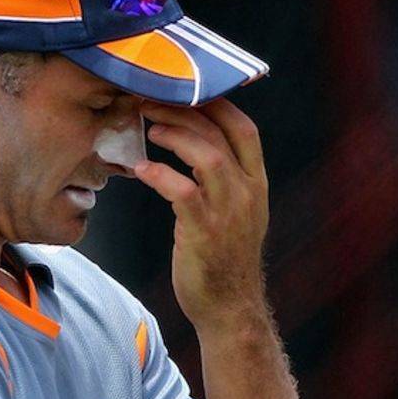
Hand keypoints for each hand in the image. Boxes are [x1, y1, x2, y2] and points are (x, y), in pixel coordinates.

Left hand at [133, 100, 269, 333]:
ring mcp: (228, 212)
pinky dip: (159, 174)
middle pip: (220, 134)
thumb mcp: (236, 212)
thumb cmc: (224, 259)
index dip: (215, 103)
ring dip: (174, 135)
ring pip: (206, 155)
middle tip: (151, 102)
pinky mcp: (204, 232)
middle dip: (184, 111)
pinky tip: (141, 170)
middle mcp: (248, 192)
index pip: (244, 128)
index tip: (185, 91)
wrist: (229, 307)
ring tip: (149, 128)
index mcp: (257, 183)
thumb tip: (194, 145)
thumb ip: (224, 179)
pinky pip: (182, 191)